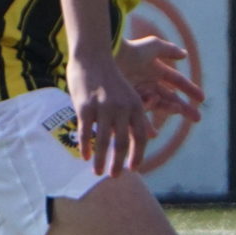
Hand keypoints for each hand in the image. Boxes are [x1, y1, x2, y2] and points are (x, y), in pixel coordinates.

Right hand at [66, 47, 152, 177]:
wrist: (92, 57)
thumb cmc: (111, 79)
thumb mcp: (130, 95)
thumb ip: (138, 116)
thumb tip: (150, 136)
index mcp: (136, 106)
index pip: (140, 137)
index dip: (137, 155)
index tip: (133, 169)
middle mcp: (122, 108)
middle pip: (122, 143)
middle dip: (119, 164)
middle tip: (114, 176)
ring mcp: (103, 107)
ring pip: (104, 141)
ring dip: (101, 161)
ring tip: (98, 173)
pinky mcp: (85, 107)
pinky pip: (86, 132)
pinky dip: (86, 147)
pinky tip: (84, 157)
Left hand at [114, 34, 202, 124]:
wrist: (108, 58)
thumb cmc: (129, 50)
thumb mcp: (152, 47)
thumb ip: (169, 50)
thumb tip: (185, 55)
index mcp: (156, 71)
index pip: (177, 81)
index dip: (189, 89)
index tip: (202, 98)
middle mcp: (148, 84)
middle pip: (170, 98)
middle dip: (184, 107)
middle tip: (197, 118)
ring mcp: (138, 94)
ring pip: (157, 107)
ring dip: (168, 111)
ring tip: (177, 111)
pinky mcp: (127, 103)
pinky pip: (139, 115)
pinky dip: (146, 124)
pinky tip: (152, 132)